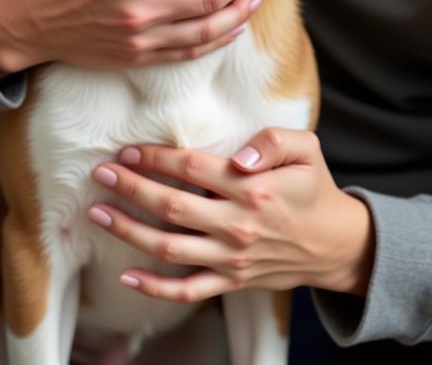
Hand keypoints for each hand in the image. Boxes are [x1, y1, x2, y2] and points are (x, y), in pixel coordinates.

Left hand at [87, 128, 373, 301]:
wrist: (334, 244)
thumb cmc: (313, 187)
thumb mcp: (306, 148)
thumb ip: (273, 141)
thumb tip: (239, 156)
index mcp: (253, 188)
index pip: (192, 167)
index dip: (156, 157)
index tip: (129, 149)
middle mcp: (237, 224)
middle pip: (170, 205)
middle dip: (130, 188)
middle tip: (101, 174)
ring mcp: (231, 257)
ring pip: (168, 247)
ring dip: (128, 229)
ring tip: (97, 213)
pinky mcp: (231, 281)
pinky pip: (186, 290)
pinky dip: (153, 287)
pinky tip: (125, 274)